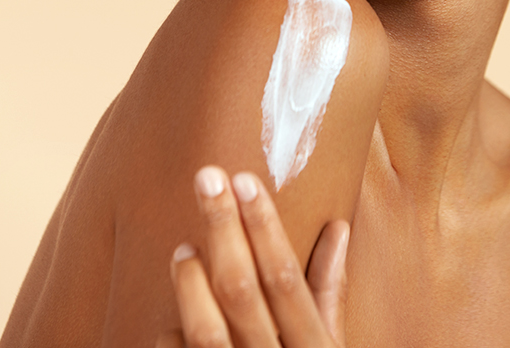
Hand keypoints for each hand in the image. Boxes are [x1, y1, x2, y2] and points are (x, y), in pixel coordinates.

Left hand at [156, 166, 348, 347]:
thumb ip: (329, 295)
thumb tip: (338, 227)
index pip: (284, 277)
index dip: (264, 227)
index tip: (244, 179)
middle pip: (242, 290)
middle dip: (223, 229)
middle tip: (206, 178)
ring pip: (207, 332)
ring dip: (191, 283)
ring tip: (183, 247)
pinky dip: (172, 339)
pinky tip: (171, 317)